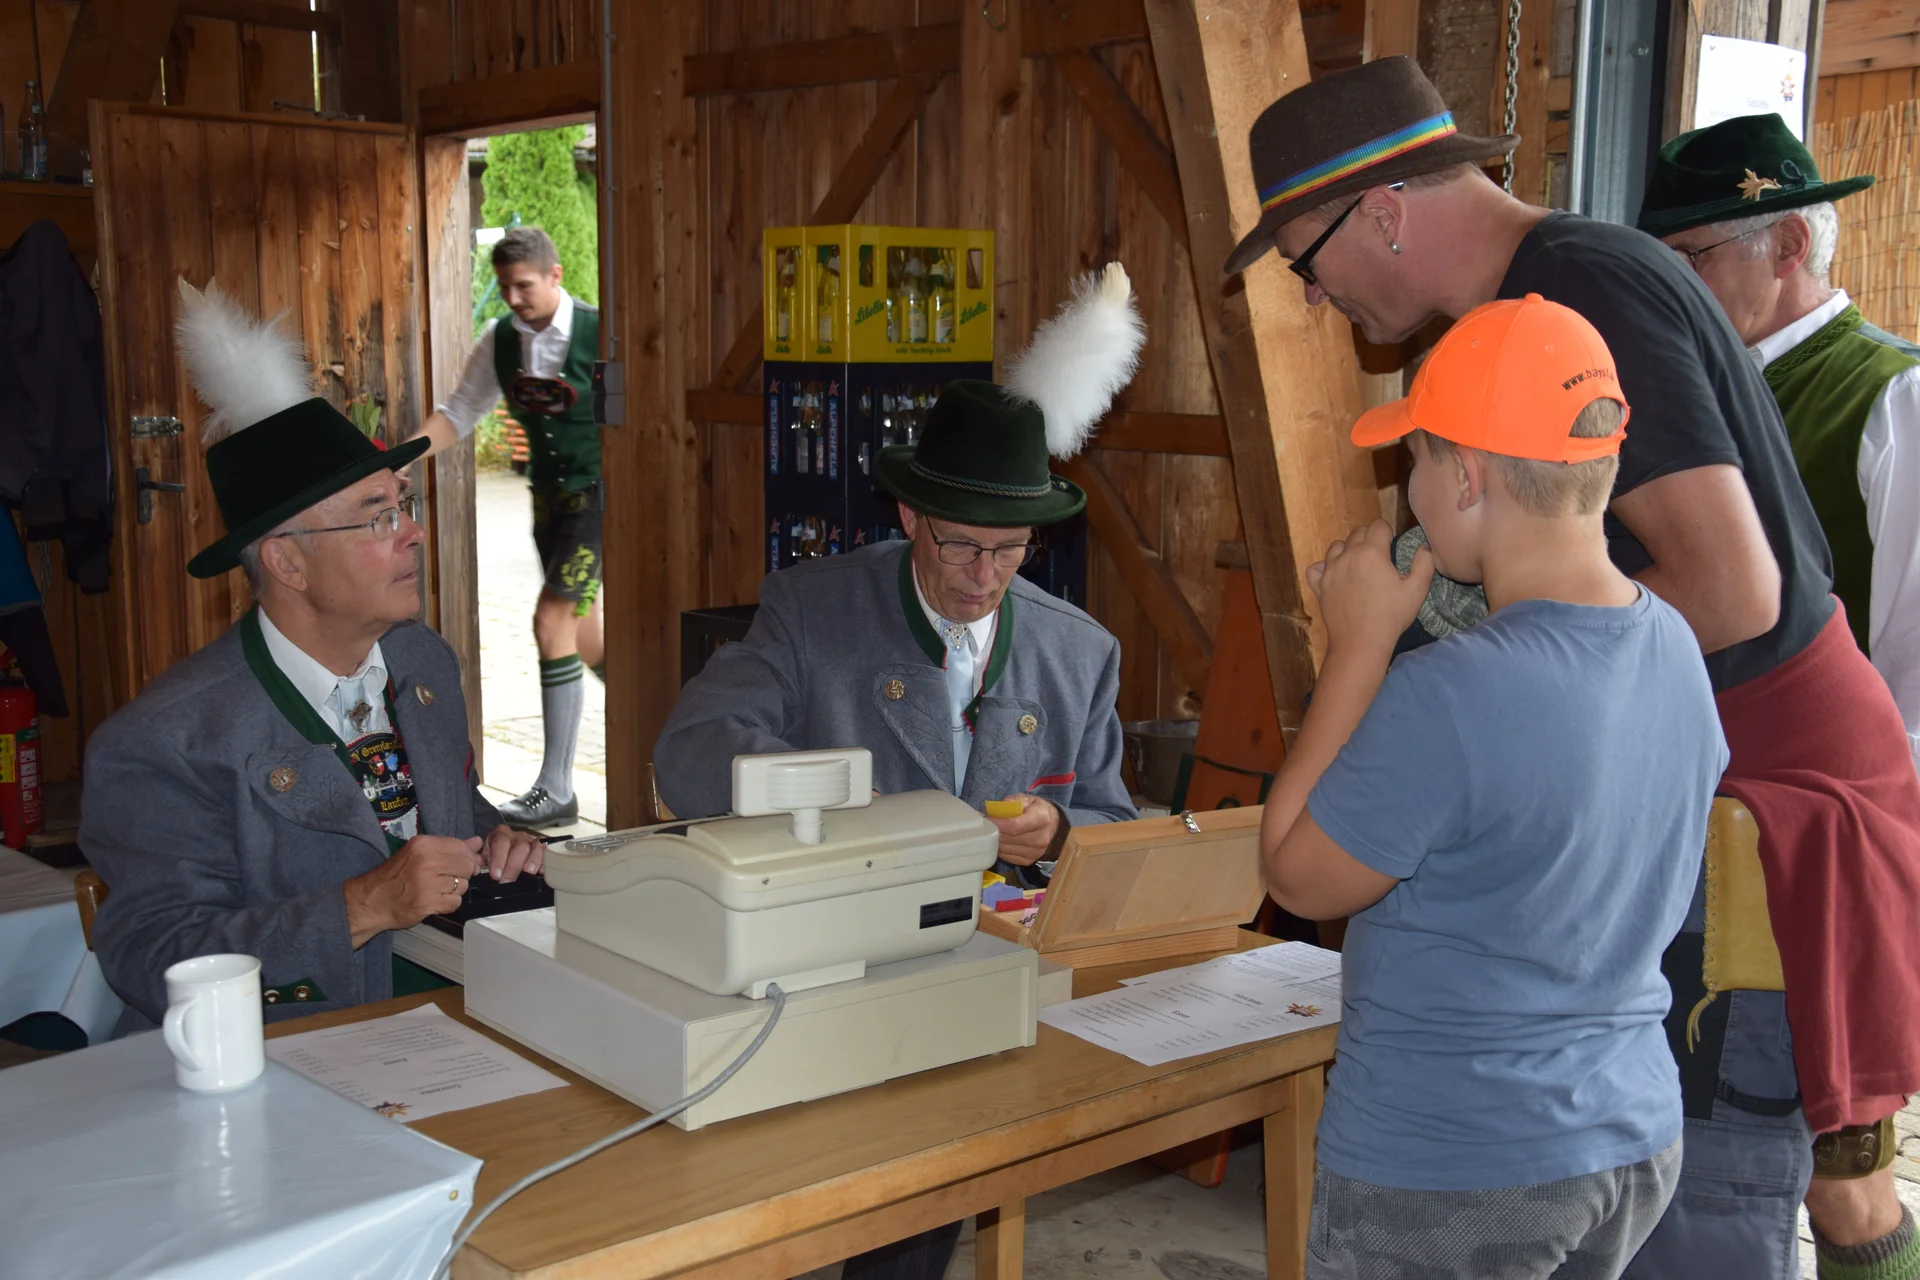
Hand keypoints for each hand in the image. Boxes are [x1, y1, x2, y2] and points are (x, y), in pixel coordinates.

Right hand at [343, 834, 484, 947]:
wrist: (372, 900)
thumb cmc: (395, 876)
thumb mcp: (418, 854)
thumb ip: (450, 847)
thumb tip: (476, 842)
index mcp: (423, 845)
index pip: (461, 847)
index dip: (467, 857)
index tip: (463, 863)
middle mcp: (426, 861)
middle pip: (466, 866)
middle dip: (463, 874)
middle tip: (448, 879)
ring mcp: (427, 883)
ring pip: (463, 885)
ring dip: (456, 890)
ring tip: (439, 890)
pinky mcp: (428, 903)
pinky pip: (456, 902)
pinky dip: (449, 904)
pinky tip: (436, 900)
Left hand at [480, 824, 544, 880]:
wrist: (506, 851)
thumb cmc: (494, 855)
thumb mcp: (483, 855)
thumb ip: (477, 859)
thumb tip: (475, 866)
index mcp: (500, 835)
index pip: (500, 843)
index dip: (498, 859)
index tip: (496, 875)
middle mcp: (517, 836)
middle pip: (519, 847)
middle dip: (513, 865)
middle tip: (507, 881)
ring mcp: (531, 841)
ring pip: (535, 847)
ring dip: (532, 860)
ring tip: (529, 872)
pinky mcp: (542, 848)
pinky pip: (546, 852)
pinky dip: (545, 861)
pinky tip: (542, 870)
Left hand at [988, 795, 1060, 865]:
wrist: (1052, 826)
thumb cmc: (1035, 809)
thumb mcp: (1025, 799)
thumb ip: (1010, 802)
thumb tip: (994, 811)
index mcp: (1041, 819)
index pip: (1014, 825)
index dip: (997, 823)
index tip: (986, 818)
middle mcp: (1040, 838)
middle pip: (1008, 838)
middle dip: (993, 831)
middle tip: (985, 824)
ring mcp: (1035, 852)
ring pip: (1004, 849)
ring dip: (994, 840)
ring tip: (992, 831)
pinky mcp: (1028, 861)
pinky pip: (1006, 856)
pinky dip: (1000, 848)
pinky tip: (1000, 840)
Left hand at [1308, 521, 1433, 658]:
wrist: (1360, 642)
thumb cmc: (1391, 616)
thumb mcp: (1416, 590)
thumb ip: (1424, 563)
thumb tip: (1424, 546)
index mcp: (1371, 552)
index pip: (1378, 525)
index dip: (1388, 533)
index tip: (1392, 547)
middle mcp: (1347, 555)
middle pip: (1357, 532)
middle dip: (1370, 538)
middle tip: (1379, 557)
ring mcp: (1330, 570)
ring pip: (1336, 546)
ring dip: (1348, 549)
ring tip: (1358, 565)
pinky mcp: (1319, 586)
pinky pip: (1316, 568)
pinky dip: (1324, 568)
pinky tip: (1335, 576)